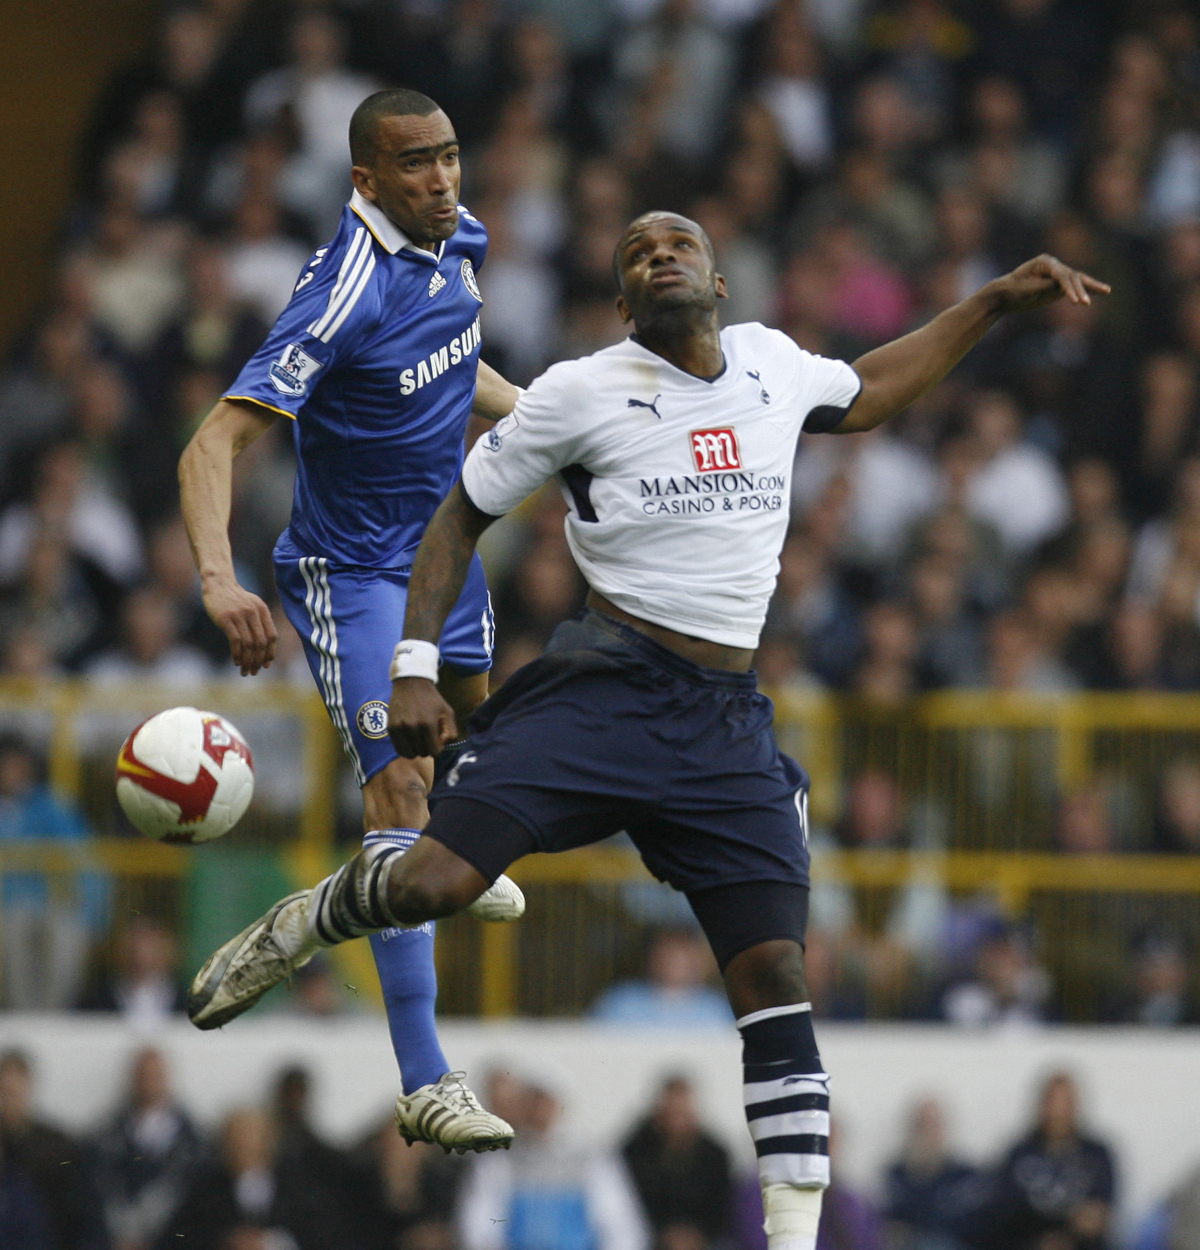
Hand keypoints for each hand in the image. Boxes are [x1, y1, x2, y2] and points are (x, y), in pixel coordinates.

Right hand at [202, 578, 276, 675]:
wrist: (218, 583)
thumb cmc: (235, 598)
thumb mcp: (252, 606)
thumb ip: (259, 622)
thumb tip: (264, 647)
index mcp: (263, 610)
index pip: (272, 636)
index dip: (271, 653)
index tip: (266, 664)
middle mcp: (254, 613)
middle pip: (261, 643)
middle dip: (259, 660)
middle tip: (254, 671)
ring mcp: (240, 615)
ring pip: (249, 644)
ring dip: (248, 660)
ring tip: (245, 670)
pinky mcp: (226, 618)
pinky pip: (236, 640)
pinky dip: (237, 654)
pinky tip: (236, 661)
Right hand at [389, 677, 457, 757]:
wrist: (411, 683)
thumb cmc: (432, 699)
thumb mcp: (448, 712)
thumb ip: (451, 732)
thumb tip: (443, 746)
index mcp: (428, 723)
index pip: (433, 752)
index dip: (437, 749)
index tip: (437, 740)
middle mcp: (412, 727)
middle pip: (422, 753)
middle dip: (427, 748)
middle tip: (428, 737)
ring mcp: (399, 728)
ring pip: (409, 754)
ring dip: (416, 750)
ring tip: (419, 739)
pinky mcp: (391, 728)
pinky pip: (398, 748)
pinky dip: (405, 747)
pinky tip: (410, 738)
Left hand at [990, 254, 1110, 315]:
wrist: (1004, 295)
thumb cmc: (1012, 290)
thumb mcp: (1027, 290)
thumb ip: (1045, 287)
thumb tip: (1062, 286)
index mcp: (1045, 262)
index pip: (1061, 275)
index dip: (1069, 288)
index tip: (1075, 301)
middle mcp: (1054, 266)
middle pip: (1072, 277)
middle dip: (1080, 290)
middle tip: (1084, 304)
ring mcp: (1057, 275)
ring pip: (1078, 280)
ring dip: (1091, 287)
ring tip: (1107, 291)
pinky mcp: (1058, 285)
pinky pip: (1075, 287)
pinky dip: (1087, 290)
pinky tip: (1101, 292)